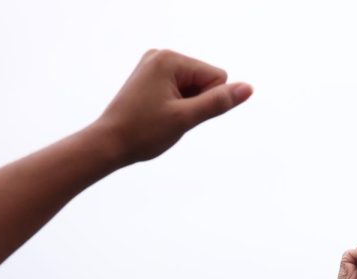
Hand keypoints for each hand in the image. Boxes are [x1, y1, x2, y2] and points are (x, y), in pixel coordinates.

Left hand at [92, 49, 252, 166]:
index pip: (217, 77)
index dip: (206, 102)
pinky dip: (176, 104)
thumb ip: (219, 102)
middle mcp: (162, 55)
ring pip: (194, 87)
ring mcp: (154, 65)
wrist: (107, 144)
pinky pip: (180, 89)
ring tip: (161, 116)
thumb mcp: (186, 118)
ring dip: (186, 106)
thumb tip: (248, 88)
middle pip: (205, 80)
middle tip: (169, 117)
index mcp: (170, 59)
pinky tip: (158, 113)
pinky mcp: (150, 77)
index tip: (180, 113)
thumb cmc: (143, 132)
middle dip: (195, 103)